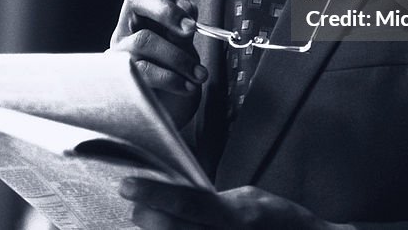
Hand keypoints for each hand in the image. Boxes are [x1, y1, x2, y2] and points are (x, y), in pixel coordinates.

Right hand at [109, 0, 208, 128]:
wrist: (165, 115)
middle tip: (191, 29)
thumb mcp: (180, 48)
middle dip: (166, 10)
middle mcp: (124, 31)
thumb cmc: (172, 77)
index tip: (189, 7)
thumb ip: (181, 29)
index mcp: (138, 18)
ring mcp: (119, 54)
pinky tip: (188, 86)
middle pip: (134, 0)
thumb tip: (188, 15)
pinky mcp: (121, 79)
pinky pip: (144, 71)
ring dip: (178, 55)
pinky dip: (172, 78)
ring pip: (143, 40)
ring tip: (199, 73)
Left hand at [120, 178, 335, 229]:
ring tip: (149, 220)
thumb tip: (176, 197)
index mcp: (237, 217)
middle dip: (150, 217)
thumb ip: (214, 202)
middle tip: (137, 207)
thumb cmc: (279, 222)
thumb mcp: (248, 201)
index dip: (154, 194)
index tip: (128, 185)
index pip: (187, 203)